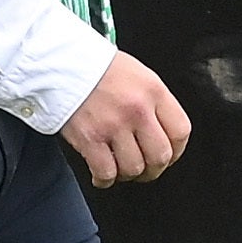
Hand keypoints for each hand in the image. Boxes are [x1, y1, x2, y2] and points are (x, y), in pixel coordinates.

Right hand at [58, 48, 192, 189]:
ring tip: (120, 168)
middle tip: (145, 169)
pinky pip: (106, 172)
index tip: (169, 156)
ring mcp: (114, 125)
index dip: (177, 151)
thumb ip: (153, 101)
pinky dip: (105, 180)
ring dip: (128, 174)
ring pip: (134, 168)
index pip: (180, 131)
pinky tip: (102, 175)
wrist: (61, 63)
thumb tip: (161, 131)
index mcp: (153, 91)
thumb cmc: (97, 67)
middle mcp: (137, 109)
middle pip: (160, 156)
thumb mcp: (137, 74)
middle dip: (154, 169)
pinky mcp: (90, 138)